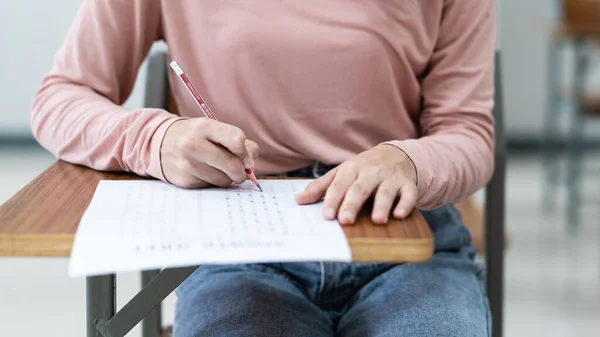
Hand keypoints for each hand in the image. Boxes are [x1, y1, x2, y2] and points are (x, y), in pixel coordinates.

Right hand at [160, 118, 258, 188]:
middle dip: (241, 171)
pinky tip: (204, 172)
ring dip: (227, 178)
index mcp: (204, 127)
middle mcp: (193, 145)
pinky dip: (213, 182)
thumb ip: (239, 143)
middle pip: (233, 165)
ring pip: (224, 180)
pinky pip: (211, 187)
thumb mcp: (214, 130)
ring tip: (217, 168)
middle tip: (240, 171)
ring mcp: (187, 164)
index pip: (237, 140)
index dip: (246, 151)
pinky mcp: (185, 181)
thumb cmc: (196, 136)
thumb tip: (251, 164)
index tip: (244, 155)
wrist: (160, 144)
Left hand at [295, 144, 416, 224]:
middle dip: (352, 204)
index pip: (339, 185)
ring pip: (385, 192)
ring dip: (382, 205)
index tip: (326, 216)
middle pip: (360, 188)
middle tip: (345, 220)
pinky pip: (408, 194)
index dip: (332, 200)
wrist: (396, 154)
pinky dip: (405, 204)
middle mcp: (371, 172)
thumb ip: (321, 187)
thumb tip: (298, 200)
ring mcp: (390, 178)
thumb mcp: (341, 173)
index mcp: (351, 168)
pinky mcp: (407, 184)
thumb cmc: (362, 169)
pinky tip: (399, 215)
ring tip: (377, 220)